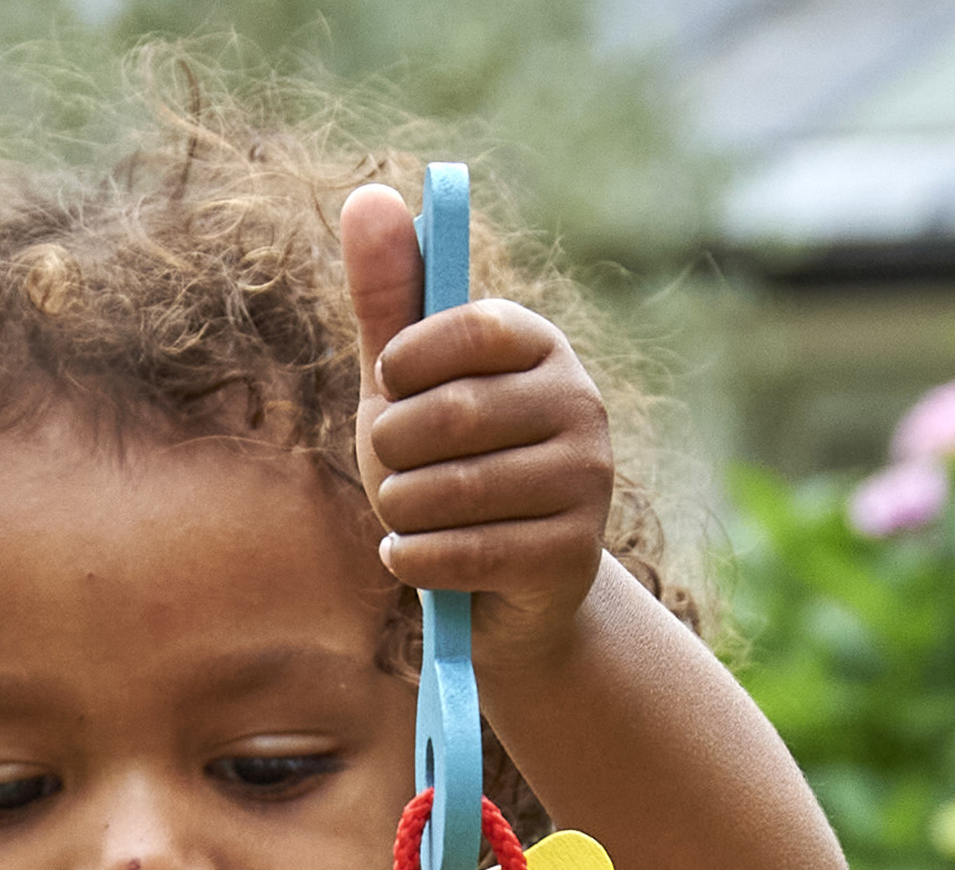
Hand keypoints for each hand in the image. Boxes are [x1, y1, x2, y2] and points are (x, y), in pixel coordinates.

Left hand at [340, 182, 611, 662]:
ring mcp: (586, 481)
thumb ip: (389, 299)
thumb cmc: (447, 470)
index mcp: (542, 347)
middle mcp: (579, 404)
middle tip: (392, 470)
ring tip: (404, 517)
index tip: (388, 383)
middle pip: (452, 415)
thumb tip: (368, 193)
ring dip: (400, 510)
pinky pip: (467, 552)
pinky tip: (407, 556)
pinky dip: (414, 559)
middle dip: (393, 451)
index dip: (410, 358)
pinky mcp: (573, 554)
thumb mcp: (407, 386)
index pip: (474, 323)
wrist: (506, 591)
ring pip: (453, 490)